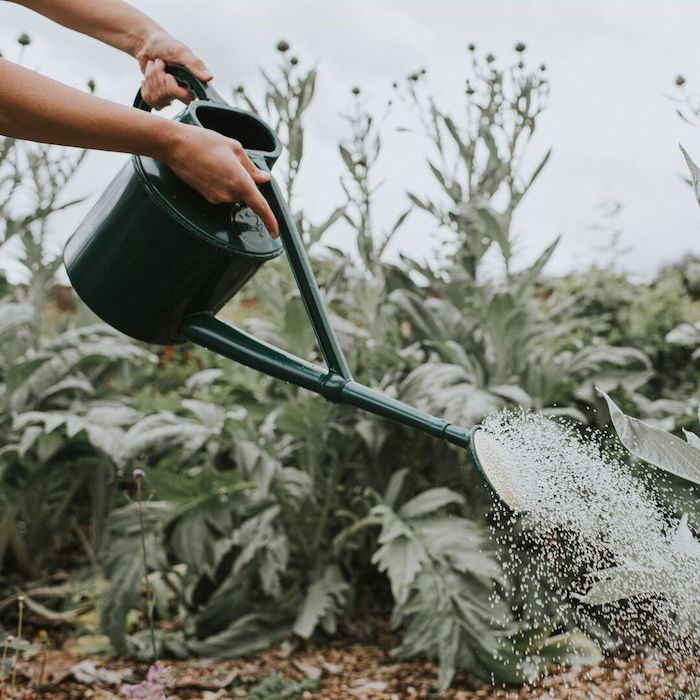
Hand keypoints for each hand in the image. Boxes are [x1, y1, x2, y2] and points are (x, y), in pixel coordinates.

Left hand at [135, 31, 212, 108]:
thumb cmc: (166, 45)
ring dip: (151, 78)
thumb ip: (195, 65)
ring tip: (155, 68)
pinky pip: (149, 99)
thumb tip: (209, 77)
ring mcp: (168, 95)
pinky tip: (149, 76)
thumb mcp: (181, 52)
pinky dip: (145, 85)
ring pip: (156, 98)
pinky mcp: (156, 97)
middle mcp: (181, 91)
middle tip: (161, 65)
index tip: (169, 75)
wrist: (147, 44)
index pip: (186, 98)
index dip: (174, 88)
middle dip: (159, 78)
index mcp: (191, 83)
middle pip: (168, 96)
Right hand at [162, 123, 279, 236]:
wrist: (175, 146)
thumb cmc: (204, 142)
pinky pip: (222, 193)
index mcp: (240, 181)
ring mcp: (216, 197)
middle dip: (244, 182)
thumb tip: (263, 179)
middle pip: (246, 195)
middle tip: (230, 161)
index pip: (260, 206)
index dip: (270, 221)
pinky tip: (210, 167)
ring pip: (233, 193)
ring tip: (216, 161)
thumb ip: (251, 167)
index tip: (275, 233)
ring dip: (231, 180)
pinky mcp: (206, 197)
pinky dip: (221, 182)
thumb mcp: (234, 148)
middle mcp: (229, 194)